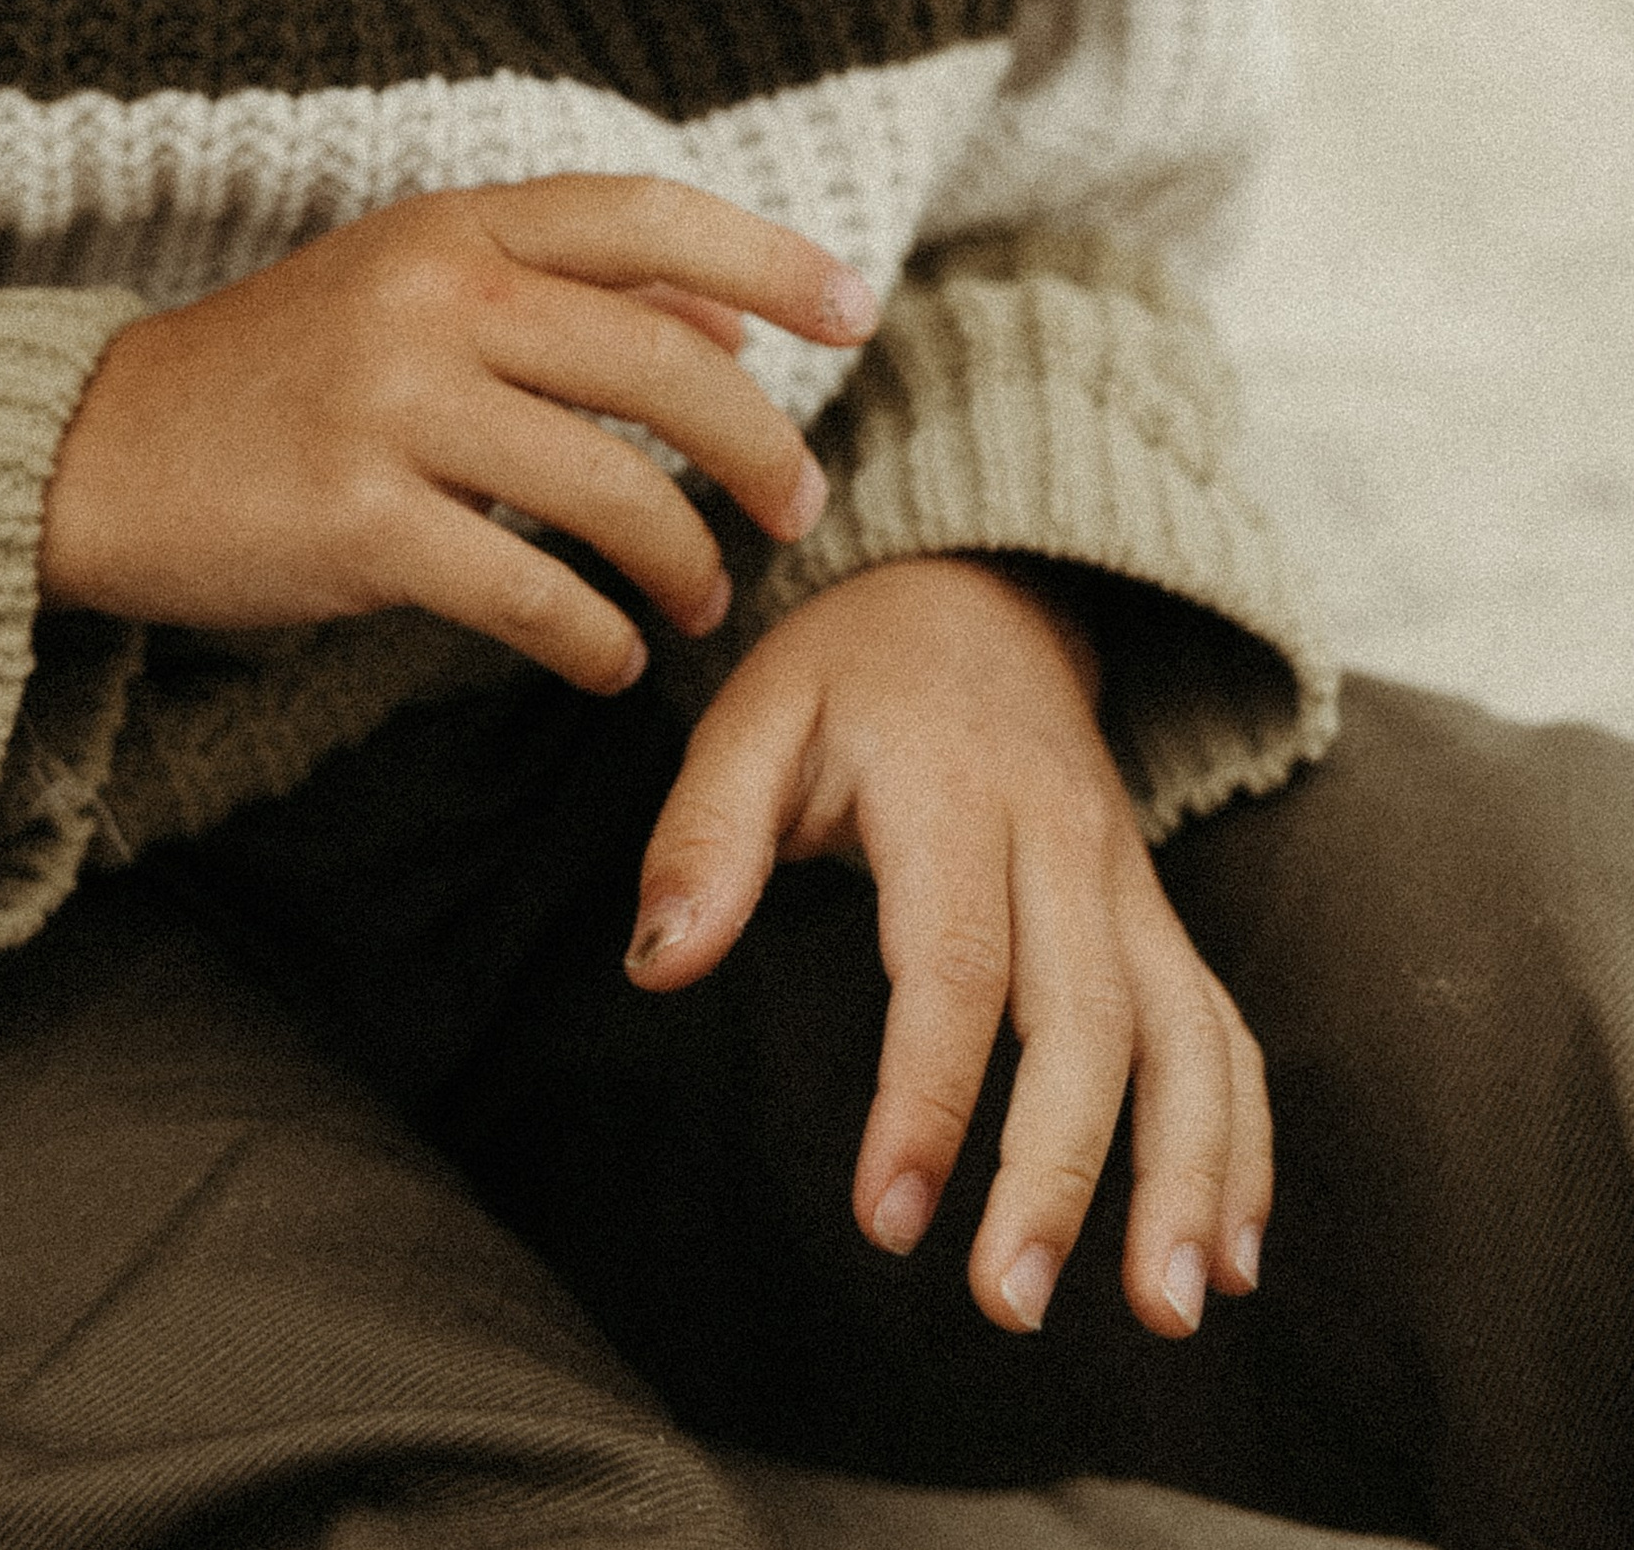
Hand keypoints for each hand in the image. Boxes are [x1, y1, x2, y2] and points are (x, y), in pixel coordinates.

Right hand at [39, 176, 876, 693]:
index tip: (858, 315)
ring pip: (609, 490)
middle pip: (660, 365)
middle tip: (797, 509)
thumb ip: (566, 293)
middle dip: (758, 449)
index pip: (644, 215)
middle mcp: (429, 297)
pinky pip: (529, 593)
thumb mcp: (415, 287)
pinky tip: (611, 660)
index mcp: (452, 225)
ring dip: (685, 562)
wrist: (99, 451)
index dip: (770, 260)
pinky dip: (595, 639)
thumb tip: (732, 324)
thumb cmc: (281, 370)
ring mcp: (390, 407)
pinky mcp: (355, 523)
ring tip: (703, 602)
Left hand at [625, 556, 1269, 1341]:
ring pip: (1184, 1031)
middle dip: (1057, 1171)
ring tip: (1170, 1311)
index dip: (925, 1097)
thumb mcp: (753, 714)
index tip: (886, 1219)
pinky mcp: (1159, 916)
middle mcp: (1062, 837)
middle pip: (1083, 1018)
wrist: (983, 591)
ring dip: (1188, 1173)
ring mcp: (1126, 879)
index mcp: (951, 789)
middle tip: (1007, 1304)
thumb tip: (658, 966)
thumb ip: (703, 836)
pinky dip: (1244, 1140)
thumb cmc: (849, 672)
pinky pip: (1223, 1027)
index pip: (955, 962)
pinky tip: (1230, 1255)